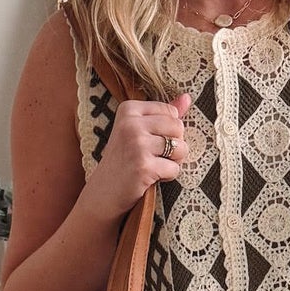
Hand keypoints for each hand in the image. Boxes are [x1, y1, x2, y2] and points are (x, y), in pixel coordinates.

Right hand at [80, 91, 190, 221]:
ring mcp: (136, 144)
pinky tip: (151, 177)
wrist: (102, 193)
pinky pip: (175, 168)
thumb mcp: (137, 131)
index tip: (149, 141)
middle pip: (178, 127)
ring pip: (180, 148)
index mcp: (129, 109)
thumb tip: (187, 97)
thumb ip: (162, 114)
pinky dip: (168, 176)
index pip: (172, 112)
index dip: (168, 131)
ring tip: (153, 165)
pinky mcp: (143, 166)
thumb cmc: (124, 160)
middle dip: (174, 145)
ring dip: (173, 161)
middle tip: (153, 156)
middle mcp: (131, 123)